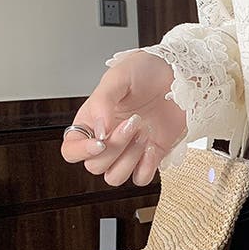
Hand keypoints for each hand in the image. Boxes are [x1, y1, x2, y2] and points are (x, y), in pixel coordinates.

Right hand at [60, 50, 187, 186]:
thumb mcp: (118, 77)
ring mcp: (128, 151)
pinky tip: (153, 145)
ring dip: (129, 159)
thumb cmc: (145, 71)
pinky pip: (141, 178)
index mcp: (91, 121)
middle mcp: (107, 140)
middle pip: (95, 166)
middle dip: (115, 147)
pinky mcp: (151, 157)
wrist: (178, 72)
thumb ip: (102, 102)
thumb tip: (98, 132)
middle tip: (134, 122)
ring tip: (144, 132)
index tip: (101, 141)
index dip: (81, 151)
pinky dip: (146, 167)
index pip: (71, 150)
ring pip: (114, 177)